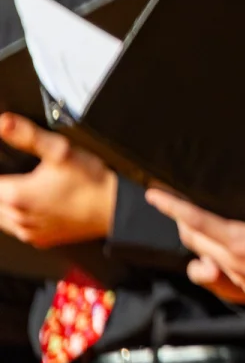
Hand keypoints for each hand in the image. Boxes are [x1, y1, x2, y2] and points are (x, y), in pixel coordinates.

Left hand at [0, 113, 116, 246]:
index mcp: (15, 195)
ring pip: (2, 217)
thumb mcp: (60, 150)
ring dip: (6, 203)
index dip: (0, 169)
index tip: (6, 165)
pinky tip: (36, 205)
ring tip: (25, 188)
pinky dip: (21, 217)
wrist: (115, 207)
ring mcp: (29, 231)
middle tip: (16, 173)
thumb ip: (27, 135)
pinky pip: (20, 229)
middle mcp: (17, 217)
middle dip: (2, 185)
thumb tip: (5, 123)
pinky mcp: (41, 239)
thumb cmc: (91, 182)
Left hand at [146, 137, 244, 316]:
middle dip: (181, 221)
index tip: (154, 195)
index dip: (171, 206)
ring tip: (200, 231)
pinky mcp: (244, 291)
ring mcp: (236, 280)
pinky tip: (221, 259)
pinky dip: (210, 267)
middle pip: (191, 240)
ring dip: (195, 247)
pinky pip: (215, 280)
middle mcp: (231, 263)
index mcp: (239, 243)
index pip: (195, 221)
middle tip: (178, 204)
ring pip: (198, 264)